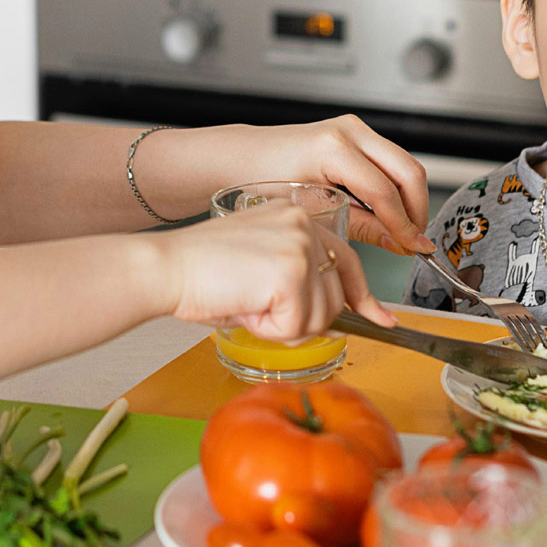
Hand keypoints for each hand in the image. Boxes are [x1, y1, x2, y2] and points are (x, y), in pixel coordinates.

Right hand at [159, 200, 393, 340]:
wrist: (166, 267)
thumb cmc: (199, 271)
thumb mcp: (259, 269)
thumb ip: (300, 285)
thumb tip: (339, 320)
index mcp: (294, 216)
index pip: (346, 260)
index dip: (363, 298)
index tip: (381, 319)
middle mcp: (304, 225)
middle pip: (336, 296)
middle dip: (303, 319)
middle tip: (256, 308)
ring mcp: (300, 246)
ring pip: (321, 316)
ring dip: (282, 325)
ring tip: (246, 302)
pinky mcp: (291, 272)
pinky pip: (297, 326)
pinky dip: (269, 330)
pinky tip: (244, 307)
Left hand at [240, 116, 434, 254]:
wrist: (247, 158)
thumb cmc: (266, 182)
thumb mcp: (312, 213)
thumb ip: (361, 227)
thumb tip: (397, 242)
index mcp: (332, 149)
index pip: (384, 191)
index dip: (404, 224)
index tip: (416, 247)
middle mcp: (348, 131)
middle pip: (408, 171)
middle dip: (417, 210)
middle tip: (415, 240)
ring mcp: (355, 128)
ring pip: (404, 164)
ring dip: (410, 199)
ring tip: (403, 230)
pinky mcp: (356, 133)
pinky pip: (391, 161)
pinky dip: (397, 188)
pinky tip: (389, 212)